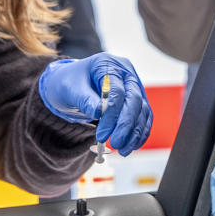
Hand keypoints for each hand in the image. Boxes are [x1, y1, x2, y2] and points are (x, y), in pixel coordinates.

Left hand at [38, 53, 153, 154]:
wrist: (73, 85)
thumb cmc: (71, 84)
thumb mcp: (71, 89)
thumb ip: (85, 99)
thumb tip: (99, 113)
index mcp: (109, 65)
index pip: (117, 91)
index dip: (112, 115)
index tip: (102, 135)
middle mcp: (126, 74)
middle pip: (134, 101)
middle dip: (126, 126)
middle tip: (115, 144)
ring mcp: (134, 87)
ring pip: (142, 111)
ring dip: (135, 133)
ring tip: (123, 150)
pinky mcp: (137, 101)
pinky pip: (144, 118)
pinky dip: (140, 133)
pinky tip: (132, 146)